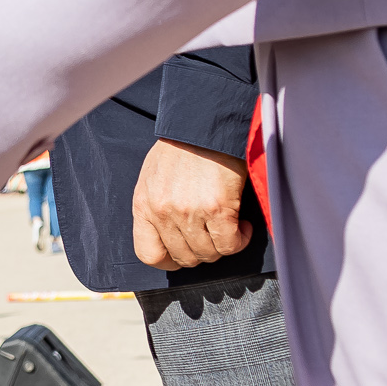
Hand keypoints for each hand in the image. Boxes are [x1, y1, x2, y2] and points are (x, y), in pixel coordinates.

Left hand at [132, 139, 253, 269]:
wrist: (206, 125)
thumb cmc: (182, 148)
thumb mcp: (153, 178)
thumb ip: (156, 207)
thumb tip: (170, 236)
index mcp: (143, 204)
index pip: (148, 254)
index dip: (169, 261)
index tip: (184, 255)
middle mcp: (162, 211)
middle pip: (184, 258)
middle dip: (202, 252)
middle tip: (213, 236)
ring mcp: (188, 211)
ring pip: (208, 254)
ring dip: (223, 246)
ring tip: (229, 227)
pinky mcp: (216, 208)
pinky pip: (230, 244)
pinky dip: (240, 240)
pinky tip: (243, 226)